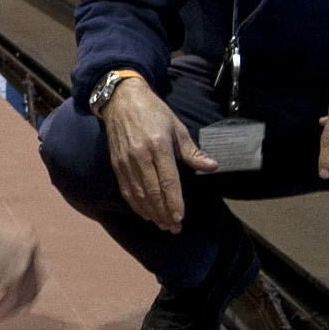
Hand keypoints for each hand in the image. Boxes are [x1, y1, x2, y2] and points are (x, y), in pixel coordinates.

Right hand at [0, 216, 44, 317]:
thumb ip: (2, 252)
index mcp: (27, 238)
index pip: (32, 268)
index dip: (19, 285)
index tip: (1, 291)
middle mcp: (31, 251)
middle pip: (32, 285)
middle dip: (16, 300)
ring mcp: (25, 264)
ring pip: (22, 298)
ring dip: (3, 309)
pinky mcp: (13, 278)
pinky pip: (9, 302)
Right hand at [100, 76, 216, 232]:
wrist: (121, 101)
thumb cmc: (154, 112)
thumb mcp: (177, 128)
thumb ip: (192, 151)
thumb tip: (212, 166)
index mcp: (159, 146)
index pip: (168, 180)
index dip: (174, 201)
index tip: (180, 218)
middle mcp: (140, 156)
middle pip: (153, 192)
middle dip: (164, 213)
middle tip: (174, 228)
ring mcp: (126, 161)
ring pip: (139, 194)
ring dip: (151, 213)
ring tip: (163, 225)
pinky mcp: (116, 164)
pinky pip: (126, 190)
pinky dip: (136, 205)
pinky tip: (146, 214)